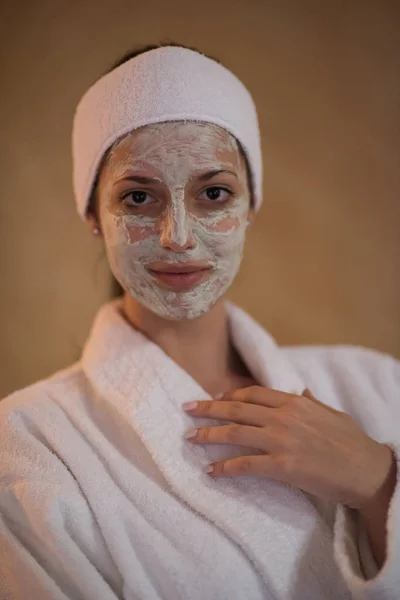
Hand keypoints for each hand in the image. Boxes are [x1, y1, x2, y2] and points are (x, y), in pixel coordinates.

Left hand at [182, 386, 393, 508]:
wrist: (368, 470)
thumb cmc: (353, 443)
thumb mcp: (332, 414)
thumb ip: (312, 402)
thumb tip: (301, 390)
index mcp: (294, 402)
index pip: (253, 393)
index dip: (230, 394)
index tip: (214, 398)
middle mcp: (283, 417)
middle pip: (236, 409)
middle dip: (208, 408)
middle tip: (187, 409)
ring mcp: (281, 440)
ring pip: (235, 433)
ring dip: (208, 435)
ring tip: (189, 438)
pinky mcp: (282, 465)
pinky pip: (245, 465)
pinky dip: (225, 467)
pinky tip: (211, 471)